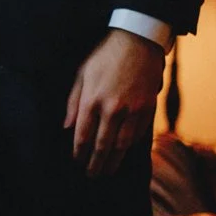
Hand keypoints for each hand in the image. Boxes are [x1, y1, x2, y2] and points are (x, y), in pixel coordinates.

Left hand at [64, 29, 165, 178]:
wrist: (138, 40)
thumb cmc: (105, 56)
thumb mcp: (81, 74)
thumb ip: (73, 102)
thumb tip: (66, 127)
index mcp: (92, 100)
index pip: (83, 136)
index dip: (79, 153)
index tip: (77, 162)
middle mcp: (113, 109)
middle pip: (103, 146)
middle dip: (96, 164)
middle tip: (92, 176)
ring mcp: (133, 110)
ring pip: (123, 145)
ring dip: (114, 161)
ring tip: (108, 170)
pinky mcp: (149, 108)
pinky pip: (138, 134)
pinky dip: (130, 146)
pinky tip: (124, 151)